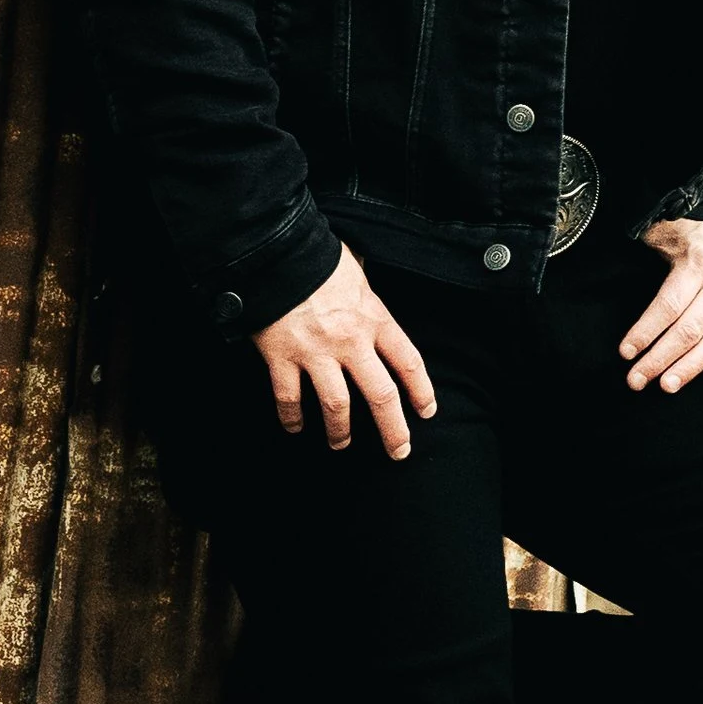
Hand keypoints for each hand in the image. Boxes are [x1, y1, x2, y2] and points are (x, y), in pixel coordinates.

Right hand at [255, 245, 437, 457]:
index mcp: (373, 318)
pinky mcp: (282, 358)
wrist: (276, 251)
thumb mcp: (358, 272)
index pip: (408, 362)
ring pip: (337, 406)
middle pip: (381, 396)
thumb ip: (367, 297)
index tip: (426, 411)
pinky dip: (292, 418)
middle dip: (393, 430)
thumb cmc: (318, 258)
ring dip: (341, 432)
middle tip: (399, 451)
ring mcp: (315, 352)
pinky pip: (289, 399)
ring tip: (341, 444)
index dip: (421, 391)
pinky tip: (296, 428)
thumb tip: (368, 301)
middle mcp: (350, 341)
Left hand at [622, 217, 702, 392]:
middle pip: (688, 329)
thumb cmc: (698, 243)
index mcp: (699, 265)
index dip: (646, 331)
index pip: (669, 305)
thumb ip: (650, 236)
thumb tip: (628, 236)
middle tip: (637, 379)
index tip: (626, 352)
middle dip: (660, 358)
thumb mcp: (673, 231)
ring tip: (667, 385)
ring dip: (690, 367)